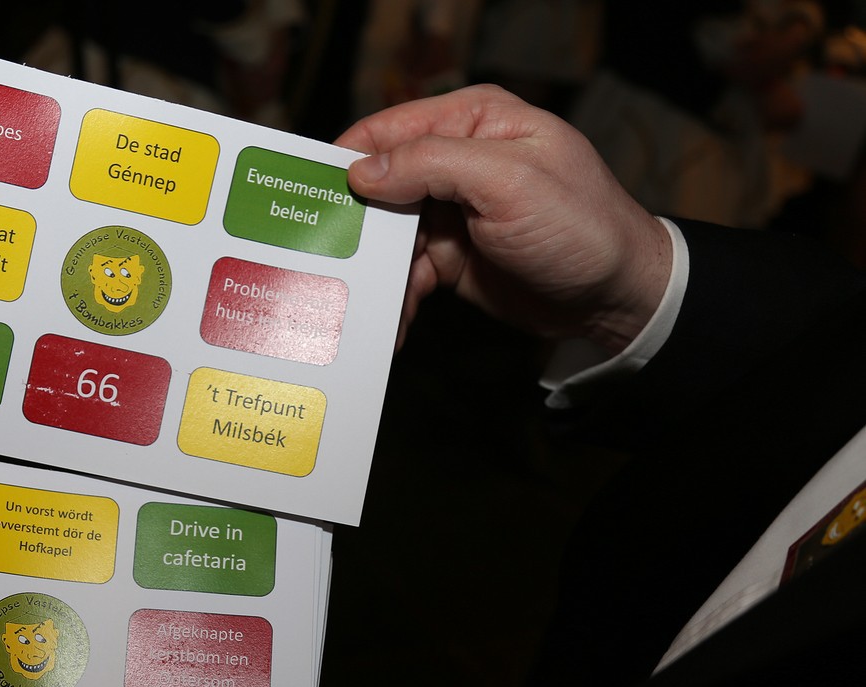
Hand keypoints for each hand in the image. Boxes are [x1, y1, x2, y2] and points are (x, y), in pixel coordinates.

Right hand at [337, 85, 670, 351]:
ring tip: (363, 307)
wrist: (616, 296)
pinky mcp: (449, 257)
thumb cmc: (580, 226)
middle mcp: (454, 161)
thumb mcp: (508, 181)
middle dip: (352, 226)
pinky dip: (395, 300)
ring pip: (385, 237)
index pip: (389, 129)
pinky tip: (391, 324)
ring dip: (372, 273)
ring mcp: (450, 212)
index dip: (347, 159)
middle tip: (323, 260)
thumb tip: (361, 171)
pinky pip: (404, 275)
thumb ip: (432, 164)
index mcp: (472, 121)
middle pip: (377, 186)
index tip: (309, 195)